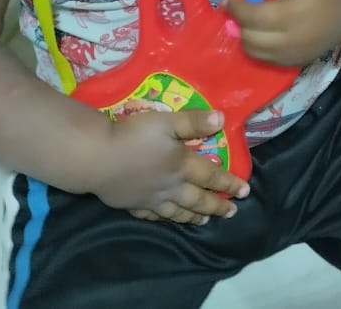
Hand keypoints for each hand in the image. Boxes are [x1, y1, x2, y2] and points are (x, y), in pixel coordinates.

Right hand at [91, 110, 249, 223]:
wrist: (95, 157)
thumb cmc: (133, 136)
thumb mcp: (167, 122)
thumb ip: (194, 122)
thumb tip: (222, 119)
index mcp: (182, 166)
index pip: (212, 177)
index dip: (230, 183)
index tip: (245, 191)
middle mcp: (170, 186)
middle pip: (198, 199)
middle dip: (217, 206)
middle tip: (231, 212)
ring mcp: (150, 199)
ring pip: (177, 211)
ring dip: (193, 217)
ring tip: (204, 221)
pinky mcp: (131, 204)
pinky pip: (153, 216)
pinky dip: (164, 219)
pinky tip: (166, 219)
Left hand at [222, 0, 340, 65]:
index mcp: (292, 16)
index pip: (253, 16)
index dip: (236, 7)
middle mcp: (288, 40)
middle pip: (249, 36)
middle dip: (239, 21)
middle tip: (238, 7)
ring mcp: (288, 55)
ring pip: (252, 50)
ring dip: (245, 34)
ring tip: (249, 19)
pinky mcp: (290, 63)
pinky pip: (263, 58)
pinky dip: (256, 45)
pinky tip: (262, 31)